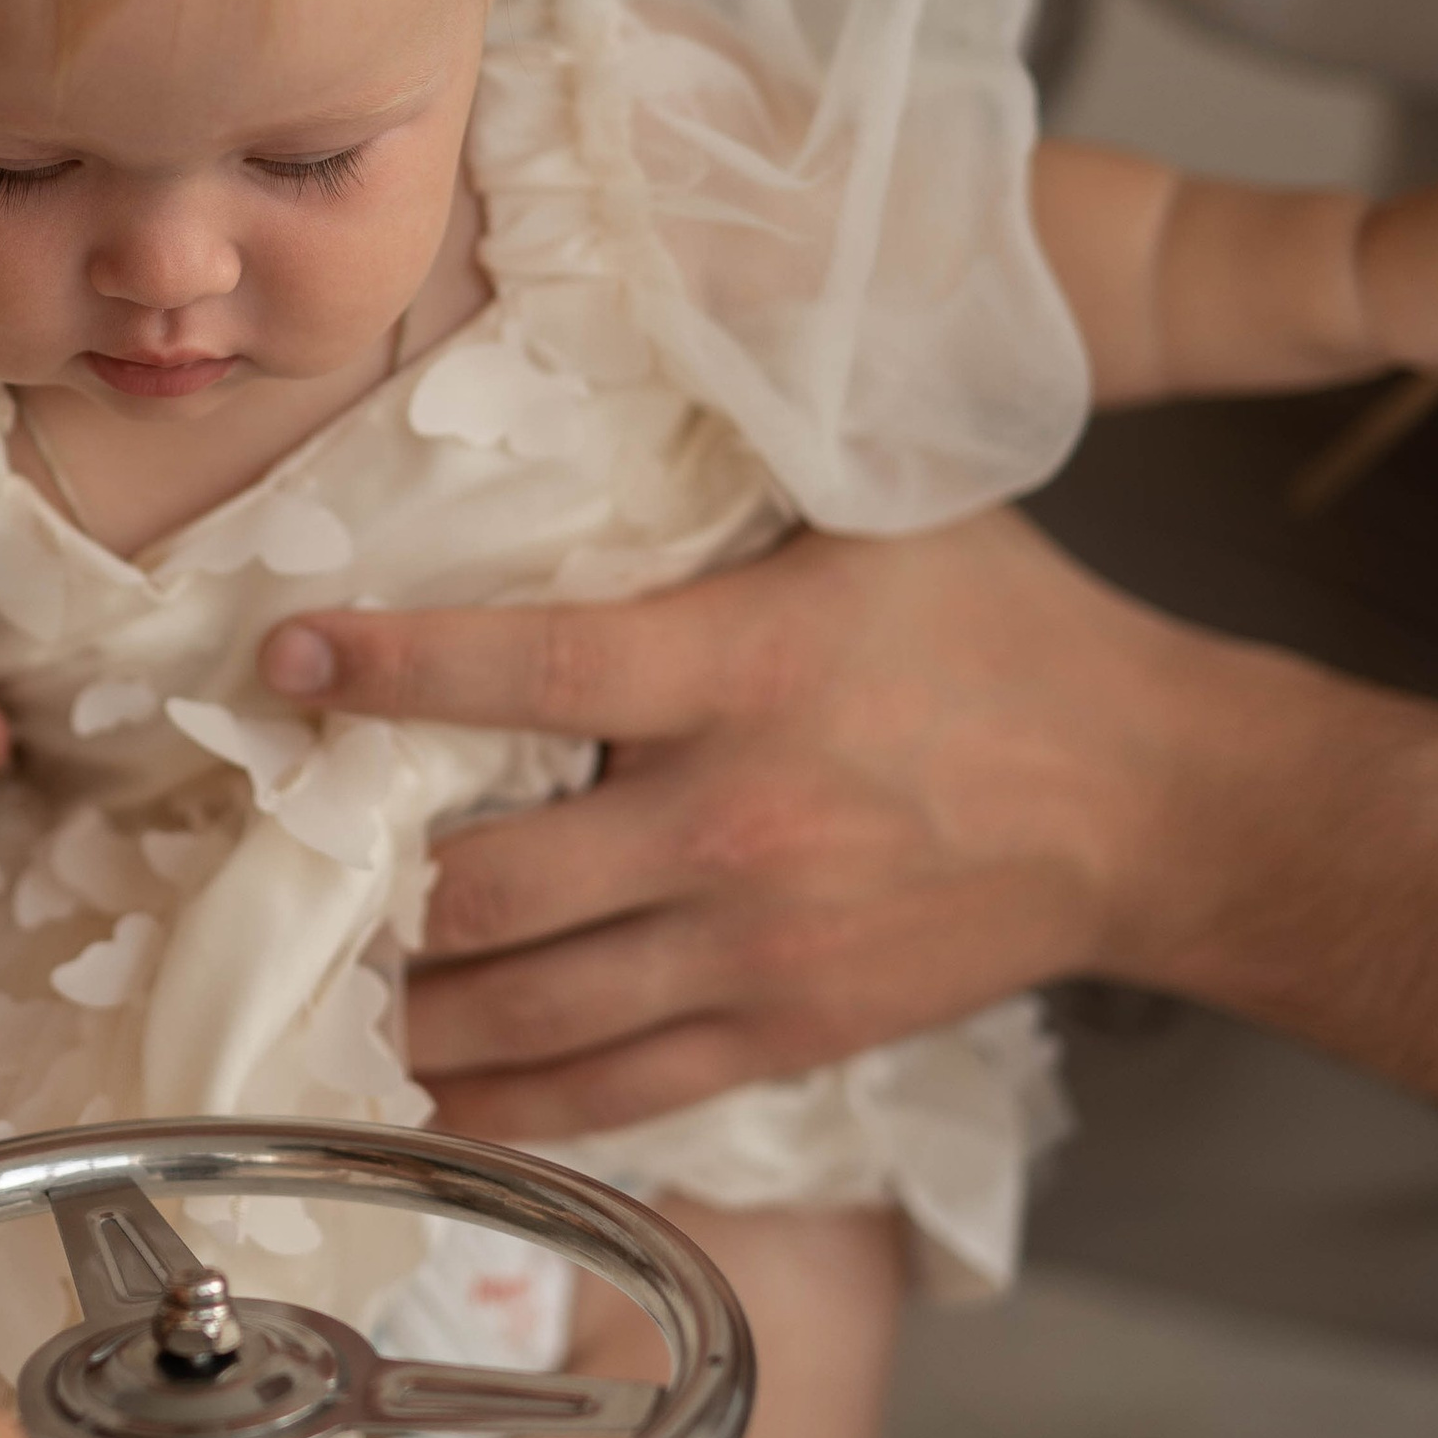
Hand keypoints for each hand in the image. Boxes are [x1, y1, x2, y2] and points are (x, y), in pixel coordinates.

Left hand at [260, 515, 1176, 1138]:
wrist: (1150, 804)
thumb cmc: (1000, 632)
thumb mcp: (874, 504)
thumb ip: (735, 457)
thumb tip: (629, 336)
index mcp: (742, 669)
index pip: (526, 672)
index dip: (390, 667)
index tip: (287, 657)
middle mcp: (733, 823)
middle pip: (491, 883)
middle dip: (372, 881)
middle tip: (291, 857)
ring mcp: (756, 949)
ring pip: (527, 1007)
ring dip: (408, 1005)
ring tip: (332, 984)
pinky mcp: (784, 1035)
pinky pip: (607, 1094)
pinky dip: (500, 1102)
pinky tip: (424, 1093)